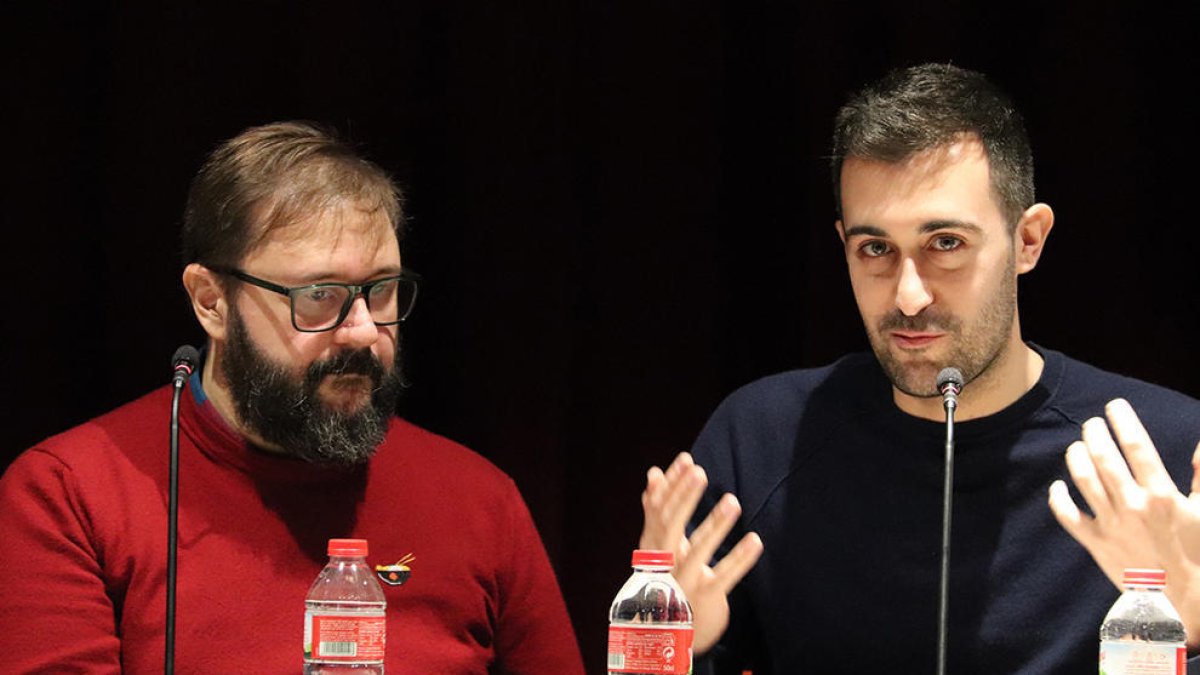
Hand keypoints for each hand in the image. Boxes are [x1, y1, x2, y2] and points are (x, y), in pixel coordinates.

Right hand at [640, 452, 763, 653]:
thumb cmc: (668, 576)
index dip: (671, 485)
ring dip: (714, 525)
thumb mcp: (659, 544)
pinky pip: (724, 576)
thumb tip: (653, 472)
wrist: (669, 633)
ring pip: (697, 551)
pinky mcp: (705, 598)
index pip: (658, 510)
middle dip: (684, 498)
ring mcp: (683, 582)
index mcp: (652, 546)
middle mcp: (663, 562)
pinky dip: (740, 558)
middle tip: (700, 471)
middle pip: (670, 527)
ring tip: (733, 500)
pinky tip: (756, 540)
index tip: (687, 459)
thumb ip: (656, 510)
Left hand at [1048, 398, 1199, 646]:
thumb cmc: (1197, 553)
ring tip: (1078, 445)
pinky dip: (1058, 498)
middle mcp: (1133, 505)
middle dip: (1094, 433)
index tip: (1115, 406)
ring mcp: (1111, 523)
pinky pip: (1067, 515)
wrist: (1181, 600)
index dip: (1123, 420)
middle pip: (1104, 457)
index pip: (1137, 446)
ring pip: (1083, 479)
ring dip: (1076, 457)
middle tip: (1092, 423)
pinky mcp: (1095, 542)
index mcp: (1161, 494)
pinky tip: (1058, 486)